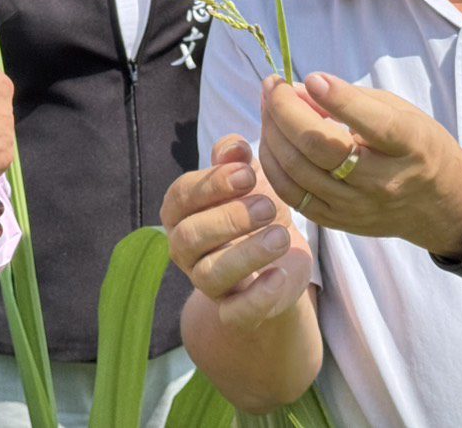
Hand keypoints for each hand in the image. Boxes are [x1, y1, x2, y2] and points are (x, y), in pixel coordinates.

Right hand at [161, 136, 312, 329]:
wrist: (280, 260)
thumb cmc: (255, 211)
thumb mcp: (248, 180)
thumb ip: (236, 161)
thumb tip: (234, 148)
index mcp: (181, 212)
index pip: (182, 196)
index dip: (212, 184)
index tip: (248, 174)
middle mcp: (185, 249)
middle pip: (191, 236)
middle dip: (230, 219)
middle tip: (268, 206)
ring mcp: (206, 283)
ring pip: (210, 275)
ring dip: (246, 254)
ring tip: (281, 236)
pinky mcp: (233, 312)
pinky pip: (235, 313)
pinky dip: (256, 298)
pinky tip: (279, 276)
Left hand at [259, 73, 461, 254]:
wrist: (440, 204)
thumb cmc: (417, 145)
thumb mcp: (399, 111)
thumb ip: (351, 98)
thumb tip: (299, 89)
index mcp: (408, 144)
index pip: (370, 123)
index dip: (336, 98)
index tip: (310, 78)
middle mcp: (382, 181)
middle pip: (319, 147)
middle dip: (284, 110)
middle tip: (272, 85)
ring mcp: (358, 207)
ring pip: (297, 171)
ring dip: (272, 133)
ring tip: (268, 107)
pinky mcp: (339, 222)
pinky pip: (293, 195)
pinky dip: (274, 164)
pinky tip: (272, 140)